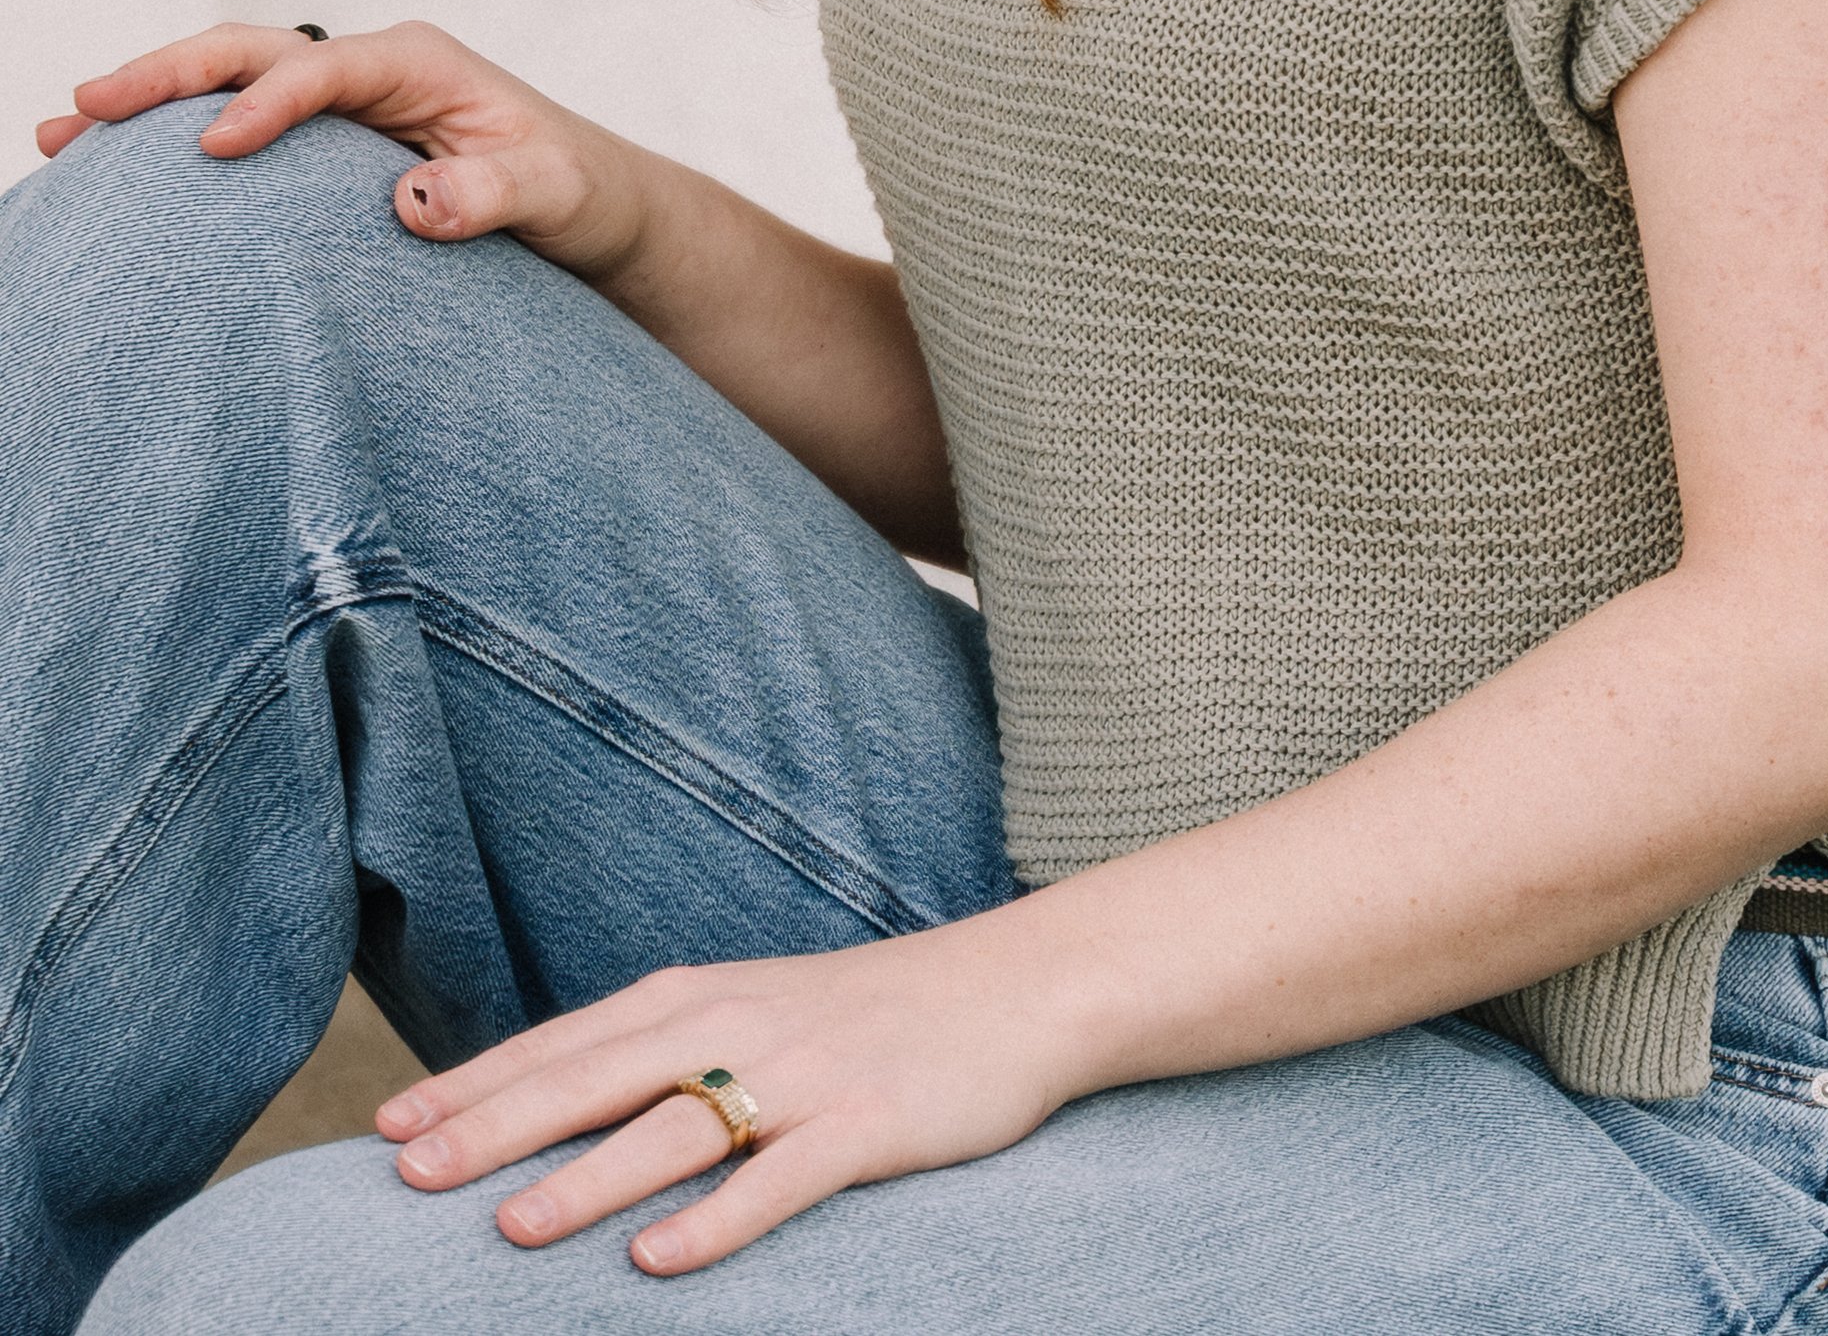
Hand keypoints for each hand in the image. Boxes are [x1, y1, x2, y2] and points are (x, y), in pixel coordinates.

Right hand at [36, 21, 654, 284]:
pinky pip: (240, 125)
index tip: (212, 148)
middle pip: (252, 51)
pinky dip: (176, 139)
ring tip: (62, 134)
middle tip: (84, 107)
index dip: (266, 102)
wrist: (595, 206)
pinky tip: (113, 173)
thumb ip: (493, 196)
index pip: (324, 69)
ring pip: (230, 82)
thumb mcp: (555, 195)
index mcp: (419, 61)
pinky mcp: (327, 141)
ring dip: (151, 103)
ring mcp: (343, 102)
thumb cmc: (579, 194)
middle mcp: (371, 68)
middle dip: (167, 75)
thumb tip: (412, 204)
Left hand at [375, 914, 1083, 1273]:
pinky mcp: (866, 1122)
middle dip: (498, 1125)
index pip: (566, 1041)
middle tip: (406, 1174)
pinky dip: (716, 1221)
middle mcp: (739, 1024)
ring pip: (676, 1128)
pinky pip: (780, 1179)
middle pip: (597, 1078)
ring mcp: (803, 1074)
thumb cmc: (872, 1012)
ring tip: (509, 1228)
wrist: (1016, 985)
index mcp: (702, 996)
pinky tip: (659, 1262)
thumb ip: (666, 1050)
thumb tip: (558, 1105)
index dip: (477, 1082)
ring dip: (589, 1178)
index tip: (389, 1126)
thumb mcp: (756, 1010)